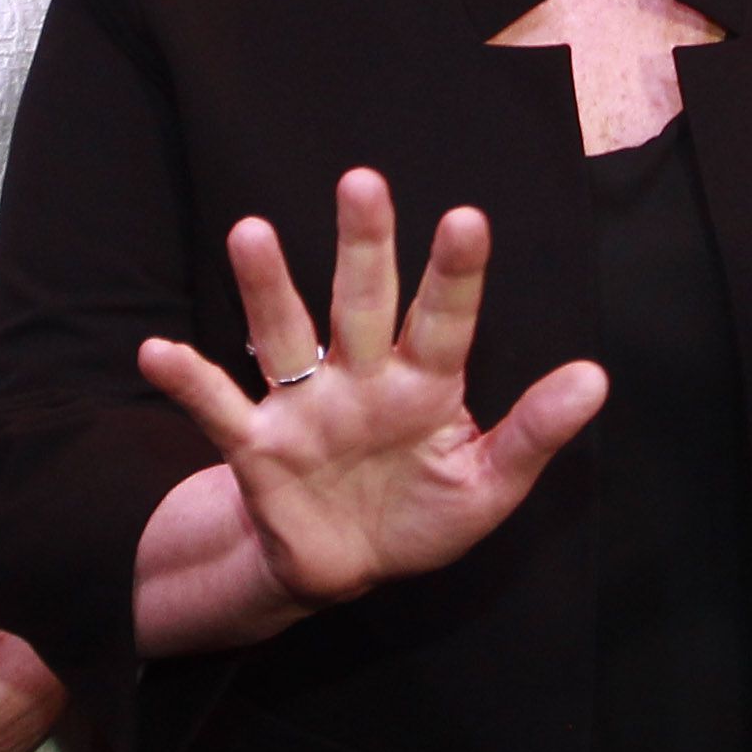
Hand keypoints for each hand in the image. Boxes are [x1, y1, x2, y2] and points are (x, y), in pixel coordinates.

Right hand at [137, 169, 607, 611]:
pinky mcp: (257, 445)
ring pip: (285, 333)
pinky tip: (156, 352)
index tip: (467, 219)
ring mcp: (305, 405)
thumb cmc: (421, 515)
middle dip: (363, 245)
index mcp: (425, 383)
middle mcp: (361, 376)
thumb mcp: (487, 485)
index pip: (446, 320)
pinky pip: (218, 408)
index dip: (456, 274)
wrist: (346, 570)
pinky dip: (188, 381)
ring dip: (267, 287)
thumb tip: (595, 377)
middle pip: (362, 301)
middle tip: (363, 181)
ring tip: (252, 233)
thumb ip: (534, 433)